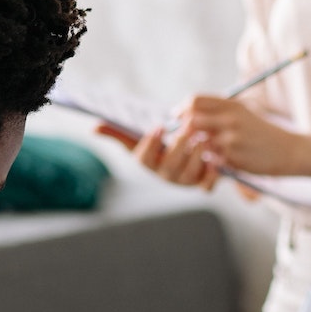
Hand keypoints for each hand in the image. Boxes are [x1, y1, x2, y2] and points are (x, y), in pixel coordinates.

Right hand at [93, 122, 220, 190]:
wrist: (187, 155)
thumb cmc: (159, 145)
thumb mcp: (140, 138)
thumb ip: (118, 133)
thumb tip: (94, 127)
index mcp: (149, 162)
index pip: (144, 158)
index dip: (151, 144)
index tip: (159, 126)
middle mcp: (165, 174)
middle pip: (169, 165)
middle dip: (178, 146)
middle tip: (187, 127)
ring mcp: (184, 180)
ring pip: (190, 173)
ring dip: (197, 155)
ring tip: (202, 138)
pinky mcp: (203, 182)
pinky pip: (207, 185)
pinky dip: (213, 173)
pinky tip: (216, 158)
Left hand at [175, 96, 301, 175]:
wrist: (289, 150)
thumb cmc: (262, 133)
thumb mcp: (244, 114)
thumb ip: (219, 112)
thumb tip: (189, 115)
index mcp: (231, 105)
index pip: (194, 101)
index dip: (182, 110)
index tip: (179, 120)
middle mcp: (230, 118)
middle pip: (191, 120)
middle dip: (184, 131)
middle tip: (185, 140)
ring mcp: (231, 138)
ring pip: (199, 142)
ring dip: (198, 148)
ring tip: (208, 151)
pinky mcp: (233, 157)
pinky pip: (211, 159)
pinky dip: (212, 160)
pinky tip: (223, 161)